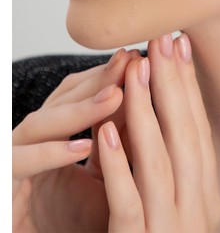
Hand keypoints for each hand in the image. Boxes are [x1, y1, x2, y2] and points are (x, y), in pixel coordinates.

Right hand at [12, 48, 138, 232]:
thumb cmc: (76, 224)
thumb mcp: (106, 179)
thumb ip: (121, 143)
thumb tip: (150, 100)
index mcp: (54, 137)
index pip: (79, 96)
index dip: (107, 76)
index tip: (139, 57)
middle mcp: (30, 145)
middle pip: (59, 101)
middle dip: (96, 80)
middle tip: (130, 61)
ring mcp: (12, 165)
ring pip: (38, 125)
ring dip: (77, 110)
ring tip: (116, 95)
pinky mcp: (2, 192)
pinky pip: (19, 164)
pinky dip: (50, 154)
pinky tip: (83, 146)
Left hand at [98, 33, 219, 231]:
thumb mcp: (174, 202)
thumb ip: (170, 161)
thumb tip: (160, 106)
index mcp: (206, 195)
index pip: (199, 130)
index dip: (189, 86)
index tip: (180, 45)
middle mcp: (196, 210)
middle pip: (185, 136)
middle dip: (173, 85)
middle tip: (163, 39)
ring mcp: (170, 229)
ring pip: (159, 161)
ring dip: (146, 112)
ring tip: (136, 70)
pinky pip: (128, 200)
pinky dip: (118, 163)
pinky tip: (106, 130)